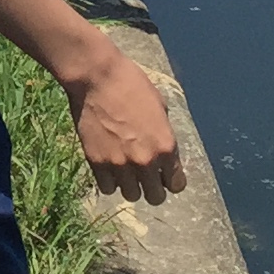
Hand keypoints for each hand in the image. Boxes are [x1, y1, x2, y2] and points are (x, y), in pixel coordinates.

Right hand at [61, 43, 184, 204]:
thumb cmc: (130, 83)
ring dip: (130, 185)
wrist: (96, 76)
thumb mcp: (159, 106)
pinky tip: (109, 166)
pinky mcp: (97, 162)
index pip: (177, 184)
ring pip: (131, 195)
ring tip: (124, 170)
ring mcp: (120, 163)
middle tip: (144, 175)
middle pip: (155, 197)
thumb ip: (162, 134)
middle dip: (152, 187)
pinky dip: (109, 180)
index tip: (164, 174)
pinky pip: (108, 187)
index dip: (170, 179)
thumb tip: (161, 150)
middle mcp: (146, 160)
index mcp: (166, 145)